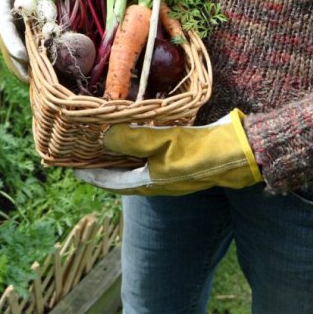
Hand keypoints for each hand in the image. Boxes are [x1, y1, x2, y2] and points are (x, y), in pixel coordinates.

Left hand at [74, 110, 262, 195]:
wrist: (241, 152)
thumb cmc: (200, 151)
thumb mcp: (161, 142)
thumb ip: (130, 139)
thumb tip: (103, 137)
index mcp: (148, 183)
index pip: (110, 183)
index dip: (90, 175)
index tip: (72, 168)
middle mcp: (155, 180)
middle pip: (120, 174)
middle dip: (101, 164)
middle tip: (82, 150)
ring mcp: (168, 170)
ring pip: (134, 164)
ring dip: (118, 154)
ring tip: (102, 138)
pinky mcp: (178, 158)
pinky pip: (149, 154)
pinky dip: (137, 145)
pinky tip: (133, 129)